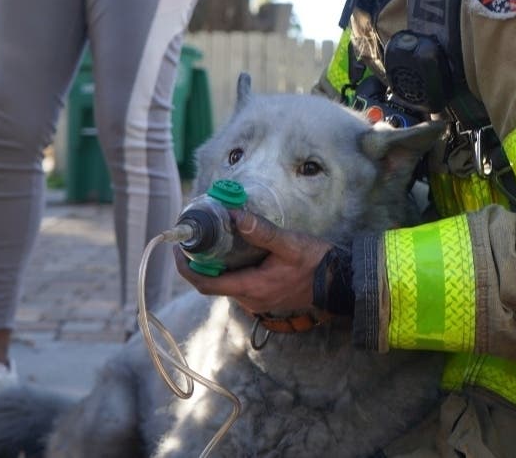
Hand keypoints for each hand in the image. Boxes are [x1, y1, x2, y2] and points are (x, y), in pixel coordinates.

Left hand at [175, 209, 331, 315]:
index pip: (205, 283)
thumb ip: (261, 231)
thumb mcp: (288, 243)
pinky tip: (237, 248)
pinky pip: (238, 283)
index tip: (178, 249)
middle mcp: (249, 299)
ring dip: (216, 263)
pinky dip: (231, 267)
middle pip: (212, 282)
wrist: (337, 283)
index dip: (185, 268)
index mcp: (250, 288)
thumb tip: (234, 216)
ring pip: (225, 283)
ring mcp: (256, 300)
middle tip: (197, 236)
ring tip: (215, 236)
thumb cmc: (315, 263)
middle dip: (199, 261)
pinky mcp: (264, 295)